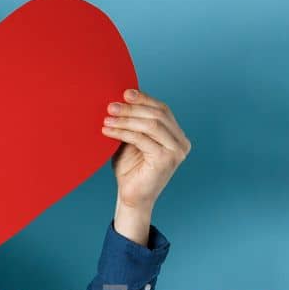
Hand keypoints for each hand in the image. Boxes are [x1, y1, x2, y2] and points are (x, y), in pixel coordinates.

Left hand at [102, 88, 190, 210]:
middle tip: (111, 106)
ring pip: (150, 125)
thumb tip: (122, 98)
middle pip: (157, 115)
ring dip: (126, 119)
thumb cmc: (131, 169)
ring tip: (107, 117)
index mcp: (177, 136)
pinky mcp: (166, 160)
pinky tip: (108, 130)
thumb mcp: (132, 139)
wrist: (131, 196)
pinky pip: (141, 138)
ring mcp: (176, 152)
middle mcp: (181, 142)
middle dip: (132, 108)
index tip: (124, 93)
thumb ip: (134, 122)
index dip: (144, 99)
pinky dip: (123, 132)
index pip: (162, 110)